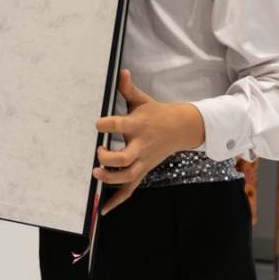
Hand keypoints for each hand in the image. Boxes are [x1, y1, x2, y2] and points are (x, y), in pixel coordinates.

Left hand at [92, 69, 204, 214]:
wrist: (182, 129)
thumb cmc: (156, 114)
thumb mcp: (142, 100)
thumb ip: (127, 89)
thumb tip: (120, 71)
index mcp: (138, 125)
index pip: (117, 125)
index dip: (104, 124)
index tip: (97, 124)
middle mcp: (140, 145)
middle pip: (124, 157)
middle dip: (108, 158)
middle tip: (99, 153)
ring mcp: (143, 160)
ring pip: (128, 176)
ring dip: (111, 178)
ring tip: (96, 174)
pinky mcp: (143, 170)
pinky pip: (130, 188)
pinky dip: (117, 200)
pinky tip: (104, 208)